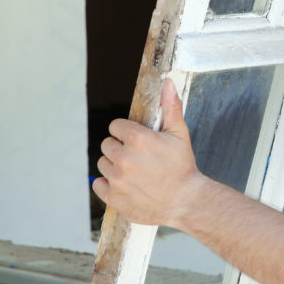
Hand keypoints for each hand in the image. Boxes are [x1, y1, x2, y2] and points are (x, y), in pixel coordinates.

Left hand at [92, 78, 203, 227]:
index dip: (126, 133)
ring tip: (134, 172)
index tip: (137, 141)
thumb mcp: (180, 134)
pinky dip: (108, 185)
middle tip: (138, 158)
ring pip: (102, 164)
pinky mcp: (113, 197)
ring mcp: (117, 179)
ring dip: (114, 166)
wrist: (186, 201)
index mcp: (138, 139)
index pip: (115, 126)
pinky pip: (98, 184)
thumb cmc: (183, 167)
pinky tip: (125, 184)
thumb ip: (170, 106)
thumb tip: (168, 83)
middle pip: (107, 144)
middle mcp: (124, 158)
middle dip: (120, 148)